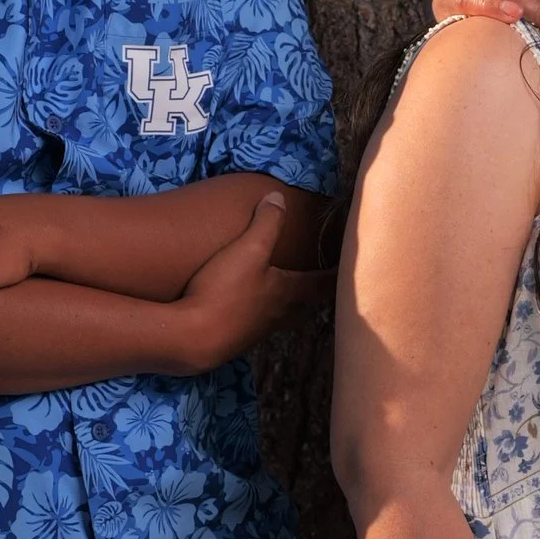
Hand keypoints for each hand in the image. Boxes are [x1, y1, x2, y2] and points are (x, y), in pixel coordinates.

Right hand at [165, 191, 333, 370]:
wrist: (191, 339)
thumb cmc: (224, 292)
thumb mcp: (247, 249)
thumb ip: (266, 223)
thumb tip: (279, 196)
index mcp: (289, 293)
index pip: (323, 284)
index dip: (336, 274)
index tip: (348, 269)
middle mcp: (279, 315)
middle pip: (306, 305)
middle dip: (316, 294)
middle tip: (322, 284)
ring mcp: (258, 332)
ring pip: (283, 318)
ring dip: (290, 307)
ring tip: (290, 297)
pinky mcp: (236, 341)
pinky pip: (258, 326)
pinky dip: (262, 317)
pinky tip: (250, 312)